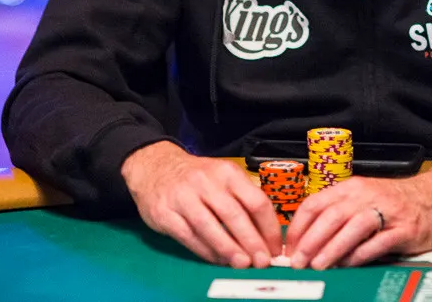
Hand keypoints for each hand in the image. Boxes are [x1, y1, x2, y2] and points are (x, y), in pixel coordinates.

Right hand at [121, 142, 281, 267]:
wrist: (155, 167)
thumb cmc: (196, 177)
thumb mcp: (222, 177)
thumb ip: (243, 200)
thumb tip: (266, 235)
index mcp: (227, 172)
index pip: (256, 201)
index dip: (269, 228)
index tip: (275, 247)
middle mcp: (205, 182)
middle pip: (234, 215)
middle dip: (251, 242)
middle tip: (262, 261)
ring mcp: (183, 197)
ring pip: (209, 227)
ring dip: (228, 249)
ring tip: (241, 263)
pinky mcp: (165, 213)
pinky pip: (188, 236)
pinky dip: (205, 251)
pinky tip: (217, 259)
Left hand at [284, 167, 431, 269]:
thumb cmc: (394, 203)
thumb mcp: (363, 200)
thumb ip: (338, 216)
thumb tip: (306, 243)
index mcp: (351, 188)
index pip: (315, 203)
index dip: (298, 228)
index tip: (288, 249)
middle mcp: (366, 195)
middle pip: (331, 216)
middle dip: (311, 241)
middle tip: (298, 262)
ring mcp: (387, 211)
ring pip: (352, 227)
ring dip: (332, 248)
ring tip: (319, 266)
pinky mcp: (405, 229)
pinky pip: (378, 242)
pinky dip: (360, 255)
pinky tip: (349, 265)